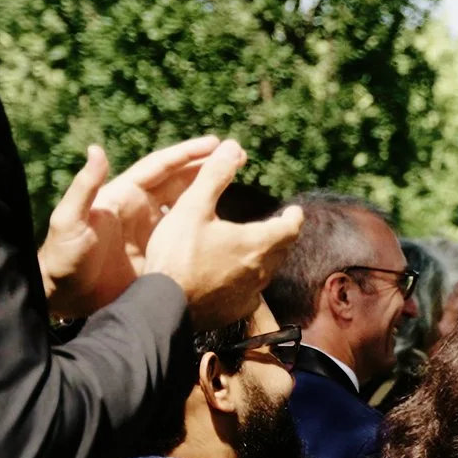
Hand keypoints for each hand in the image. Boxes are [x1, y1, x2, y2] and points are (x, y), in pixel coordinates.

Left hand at [38, 137, 220, 317]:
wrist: (68, 297)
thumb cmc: (63, 257)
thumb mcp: (69, 220)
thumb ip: (84, 187)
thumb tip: (95, 150)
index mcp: (122, 195)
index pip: (159, 167)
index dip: (186, 154)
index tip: (214, 143)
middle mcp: (140, 209)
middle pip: (179, 180)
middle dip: (206, 166)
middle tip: (237, 154)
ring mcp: (153, 232)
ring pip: (188, 203)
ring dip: (211, 189)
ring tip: (237, 178)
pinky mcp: (161, 254)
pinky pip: (189, 233)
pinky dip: (208, 223)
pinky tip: (228, 221)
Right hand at [139, 140, 303, 328]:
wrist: (164, 306)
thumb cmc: (177, 255)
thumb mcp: (192, 208)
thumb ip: (214, 177)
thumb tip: (233, 147)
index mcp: (258, 243)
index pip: (290, 227)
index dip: (293, 217)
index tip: (294, 211)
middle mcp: (262, 270)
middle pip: (281, 249)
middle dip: (280, 235)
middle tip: (276, 226)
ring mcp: (251, 294)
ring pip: (266, 271)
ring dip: (263, 257)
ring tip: (253, 247)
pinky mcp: (236, 310)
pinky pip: (250, 292)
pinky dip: (246, 279)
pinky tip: (233, 277)